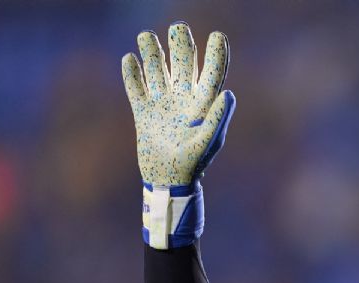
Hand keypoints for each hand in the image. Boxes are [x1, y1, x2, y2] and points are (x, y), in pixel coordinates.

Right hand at [122, 21, 235, 248]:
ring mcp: (163, 104)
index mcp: (204, 104)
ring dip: (152, 53)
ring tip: (146, 36)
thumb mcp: (208, 142)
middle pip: (184, 64)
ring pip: (158, 71)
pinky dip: (131, 74)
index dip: (216, 54)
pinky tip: (129, 59)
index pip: (212, 73)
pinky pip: (136, 88)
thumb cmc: (193, 164)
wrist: (167, 180)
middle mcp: (184, 99)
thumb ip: (218, 118)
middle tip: (178, 26)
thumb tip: (229, 94)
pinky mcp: (144, 112)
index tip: (218, 35)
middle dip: (181, 44)